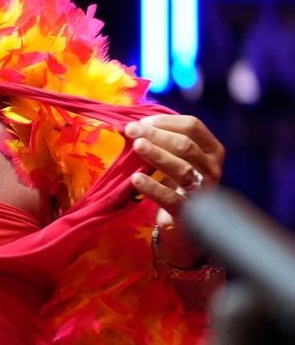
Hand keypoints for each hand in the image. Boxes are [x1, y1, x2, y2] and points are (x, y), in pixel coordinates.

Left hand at [124, 114, 225, 265]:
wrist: (182, 223)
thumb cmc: (176, 182)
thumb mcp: (175, 158)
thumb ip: (162, 141)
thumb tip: (133, 123)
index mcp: (211, 150)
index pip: (193, 126)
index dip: (166, 121)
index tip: (142, 121)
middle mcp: (212, 168)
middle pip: (186, 145)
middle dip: (157, 135)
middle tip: (132, 130)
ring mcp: (203, 191)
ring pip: (182, 169)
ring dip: (157, 155)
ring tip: (137, 146)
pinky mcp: (188, 212)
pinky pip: (170, 198)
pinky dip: (152, 187)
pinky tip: (135, 178)